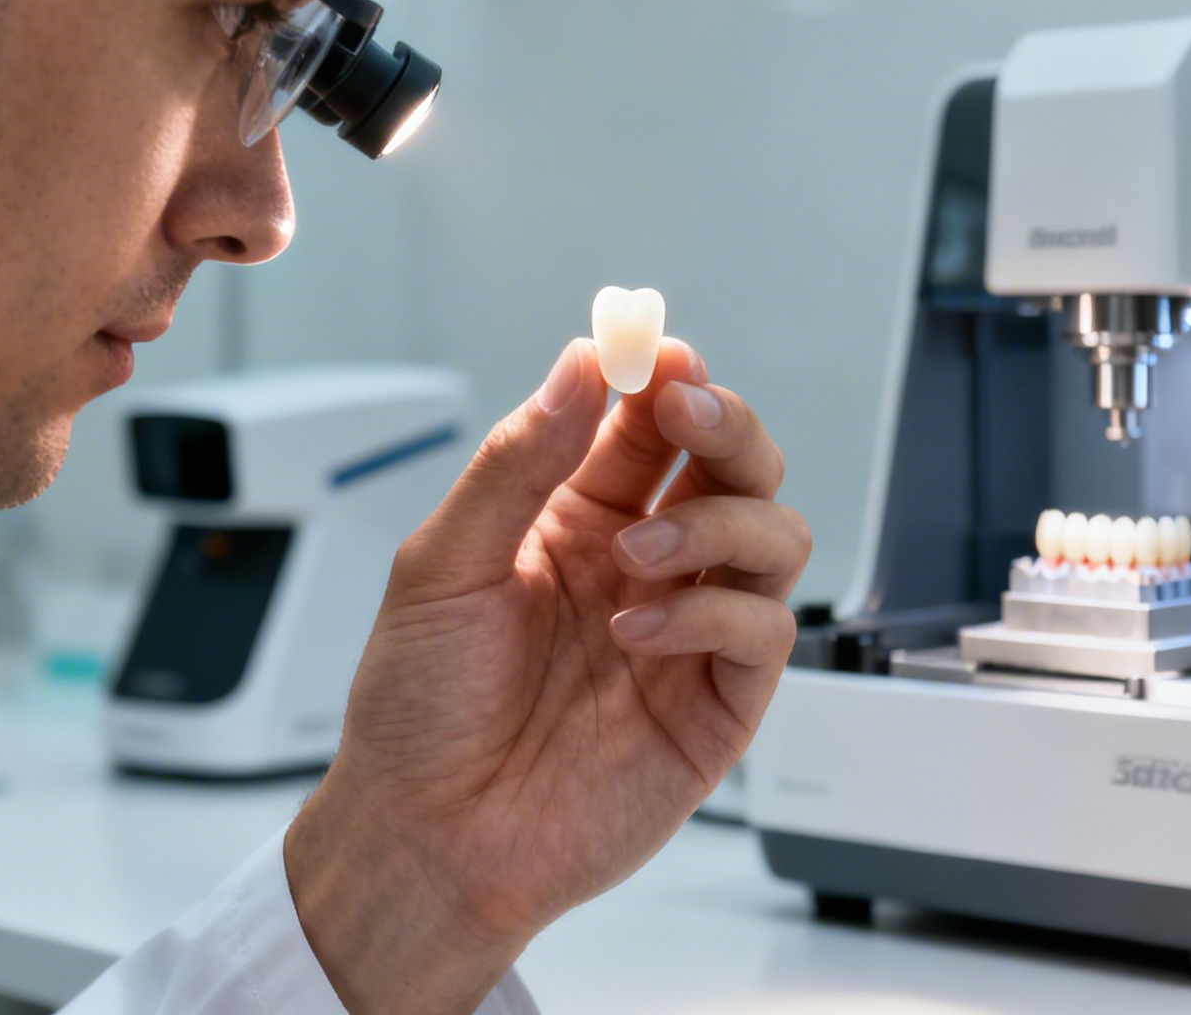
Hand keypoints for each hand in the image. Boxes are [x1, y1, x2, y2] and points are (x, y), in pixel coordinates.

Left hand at [285, 337, 808, 1012]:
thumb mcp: (442, 564)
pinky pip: (765, 630)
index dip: (666, 379)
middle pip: (735, 465)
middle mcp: (646, 566)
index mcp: (578, 520)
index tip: (657, 353)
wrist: (425, 836)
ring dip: (719, 521)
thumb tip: (582, 364)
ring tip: (637, 556)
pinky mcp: (719, 705)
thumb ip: (519, 462)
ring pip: (772, 535)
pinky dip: (715, 612)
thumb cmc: (418, 709)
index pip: (650, 426)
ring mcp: (690, 633)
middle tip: (687, 408)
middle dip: (725, 422)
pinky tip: (638, 629)